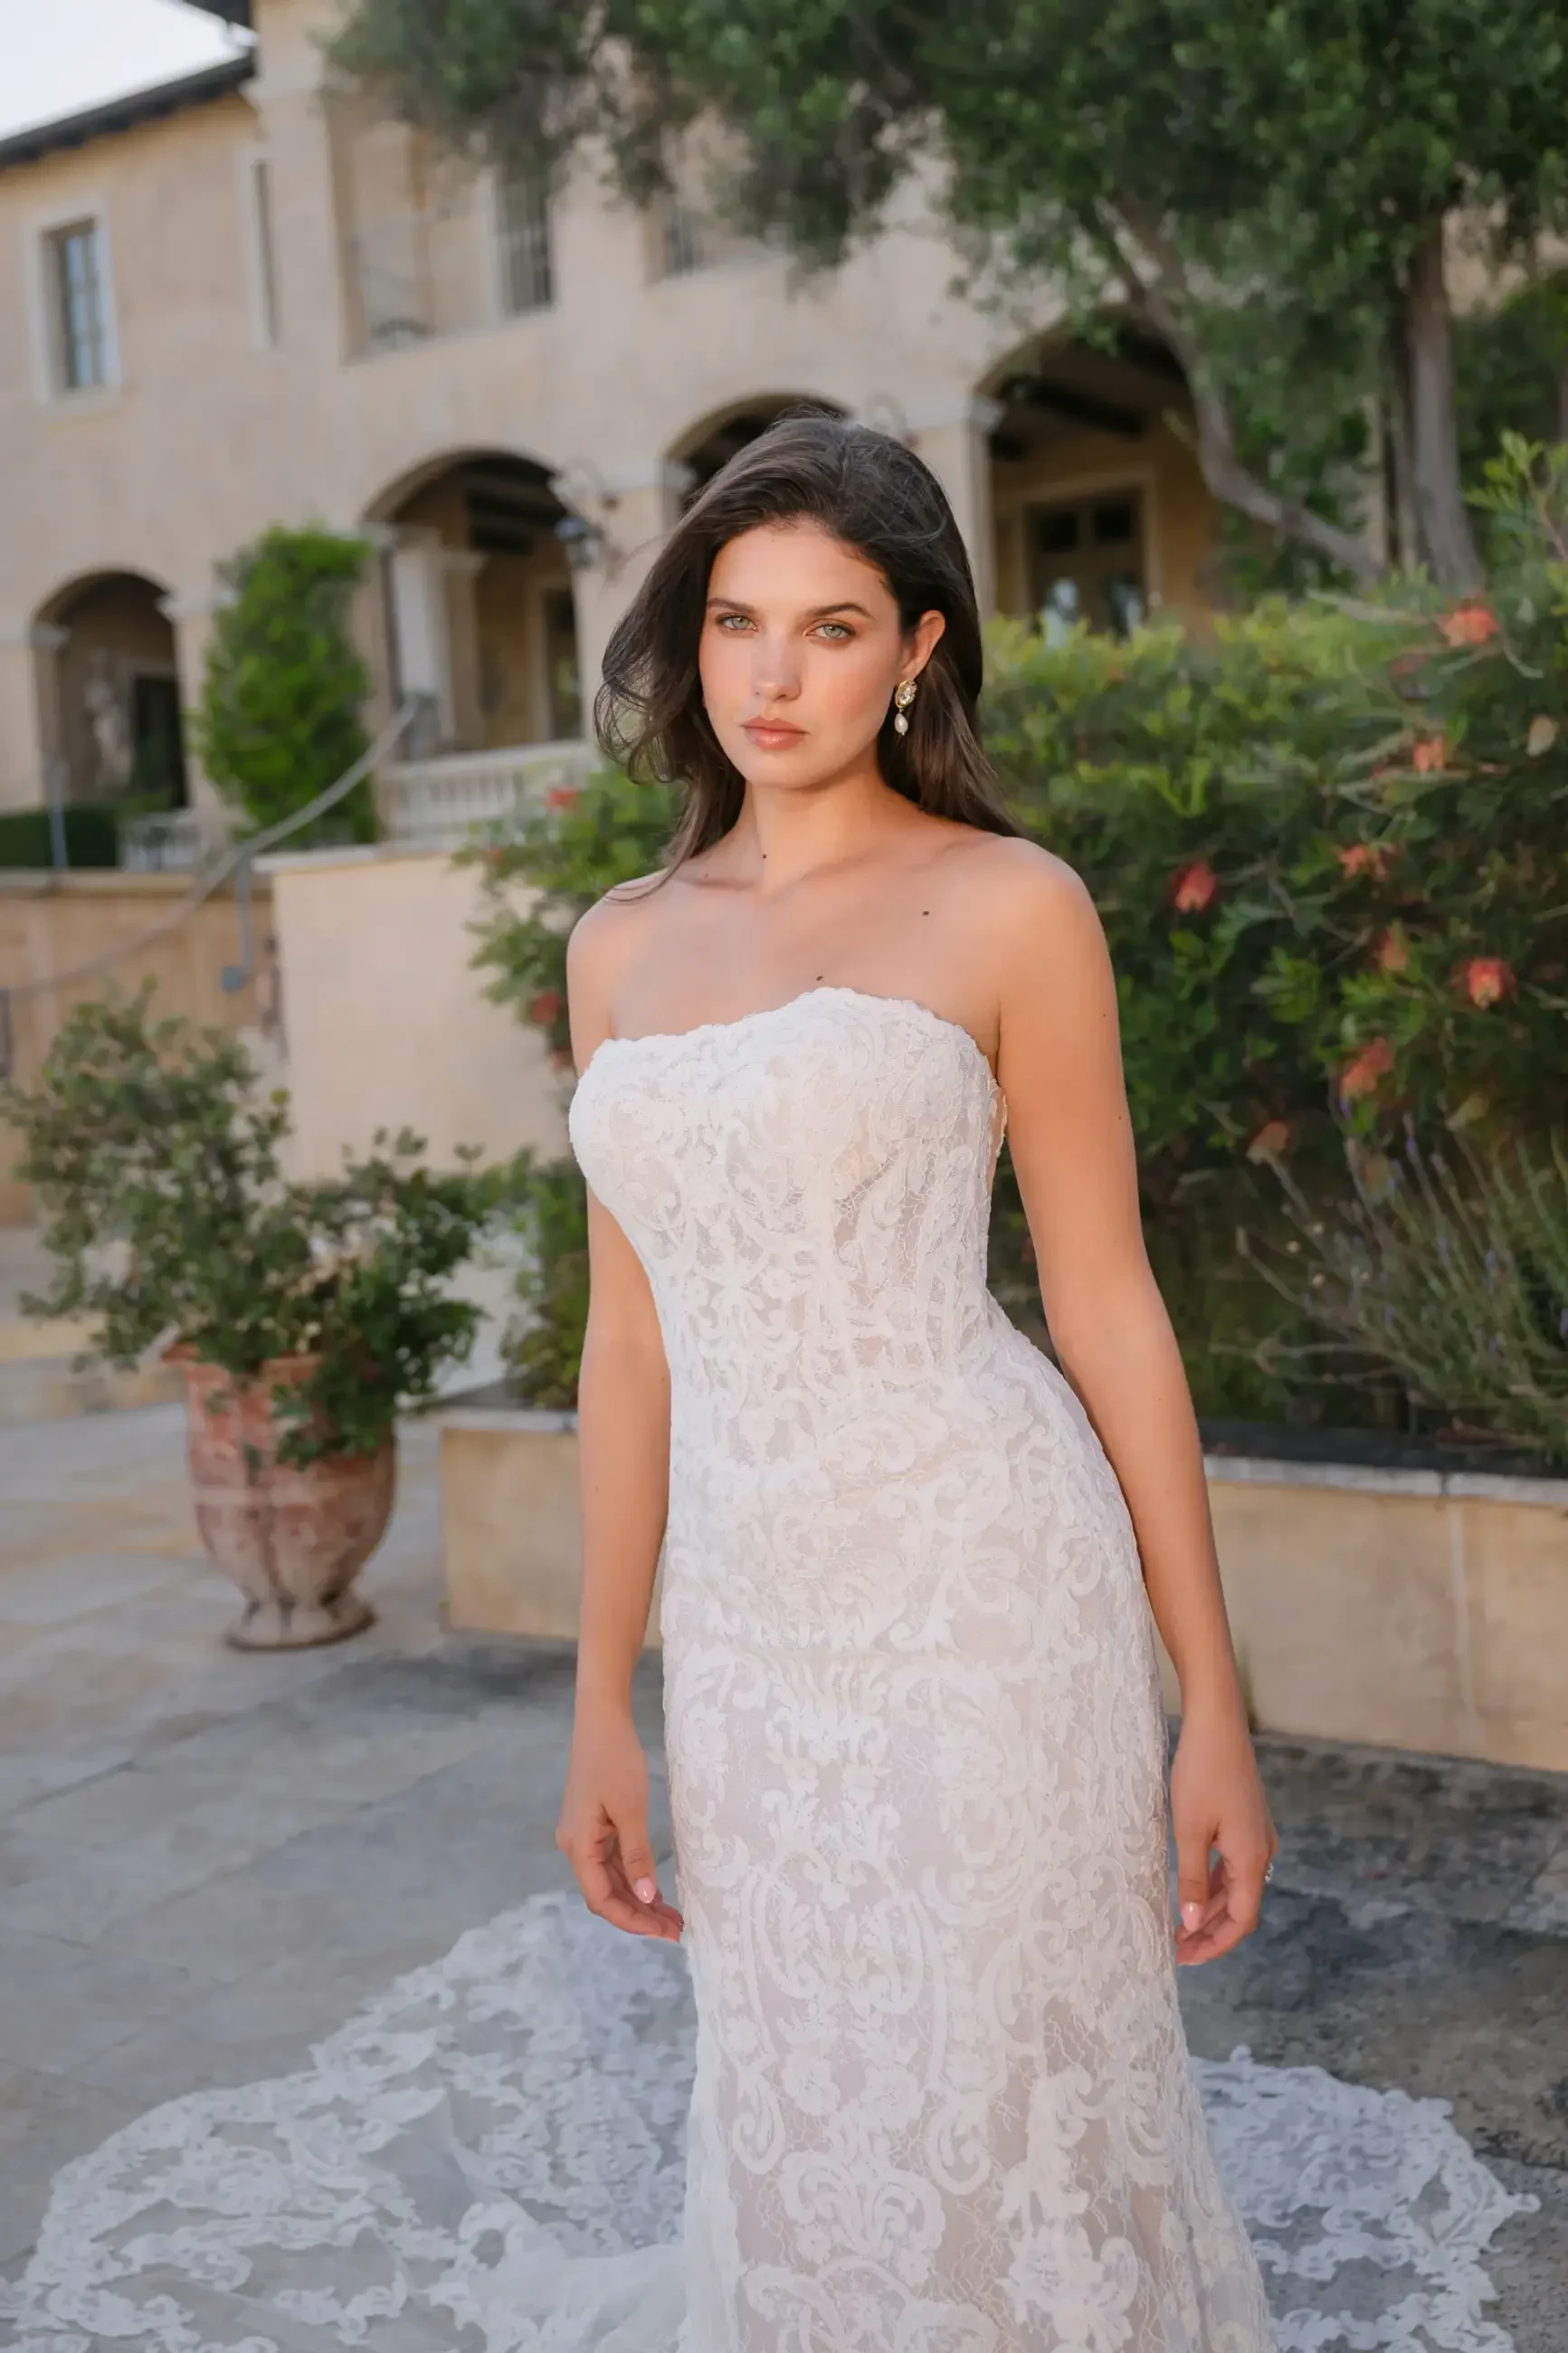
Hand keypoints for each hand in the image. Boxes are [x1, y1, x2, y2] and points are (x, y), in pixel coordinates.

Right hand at [556, 1708, 683, 1941]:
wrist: (601, 1720)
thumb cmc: (615, 1759)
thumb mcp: (630, 1809)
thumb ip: (637, 1855)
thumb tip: (645, 1897)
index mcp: (578, 1846)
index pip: (601, 1899)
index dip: (631, 1921)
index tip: (663, 1933)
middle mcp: (576, 1846)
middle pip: (605, 1894)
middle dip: (639, 1915)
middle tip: (676, 1931)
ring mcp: (584, 1836)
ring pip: (611, 1880)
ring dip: (639, 1900)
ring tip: (673, 1917)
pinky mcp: (595, 1826)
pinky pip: (613, 1862)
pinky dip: (634, 1878)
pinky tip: (656, 1891)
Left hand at [1169, 1701, 1276, 1966]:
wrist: (1217, 1722)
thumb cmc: (1201, 1772)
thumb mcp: (1188, 1829)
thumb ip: (1190, 1878)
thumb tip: (1189, 1923)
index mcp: (1251, 1858)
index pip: (1241, 1920)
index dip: (1215, 1944)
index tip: (1186, 1958)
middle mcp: (1261, 1851)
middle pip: (1240, 1907)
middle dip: (1209, 1932)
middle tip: (1176, 1948)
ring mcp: (1255, 1835)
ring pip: (1234, 1887)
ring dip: (1209, 1909)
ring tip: (1178, 1926)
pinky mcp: (1245, 1821)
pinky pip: (1232, 1865)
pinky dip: (1212, 1884)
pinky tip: (1189, 1891)